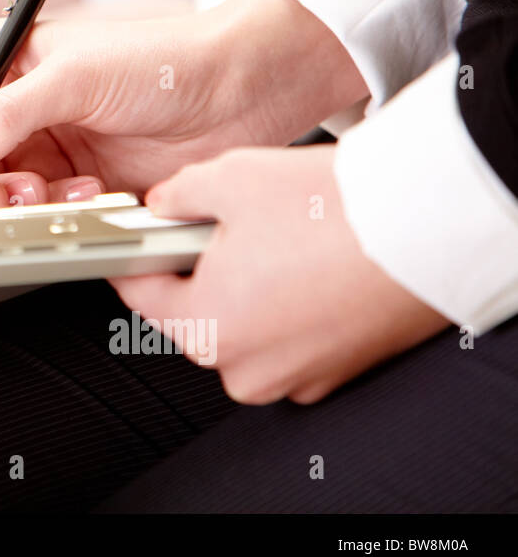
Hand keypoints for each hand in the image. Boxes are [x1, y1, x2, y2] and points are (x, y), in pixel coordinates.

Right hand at [0, 0, 368, 211]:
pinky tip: (88, 194)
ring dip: (8, 203)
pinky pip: (30, 216)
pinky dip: (51, 215)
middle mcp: (4, 103)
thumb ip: (4, 116)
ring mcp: (32, 146)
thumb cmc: (164, 59)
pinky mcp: (63, 186)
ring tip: (49, 194)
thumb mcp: (76, 76)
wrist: (238, 95)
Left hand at [113, 145, 448, 403]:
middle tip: (223, 229)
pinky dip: (288, 309)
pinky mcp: (332, 374)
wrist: (425, 229)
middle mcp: (245, 367)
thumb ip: (176, 196)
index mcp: (207, 326)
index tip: (132, 244)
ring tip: (276, 244)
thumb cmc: (335, 211)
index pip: (141, 296)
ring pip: (242, 329)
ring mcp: (293, 377)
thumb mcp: (230, 179)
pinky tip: (306, 268)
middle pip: (193, 315)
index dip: (133, 259)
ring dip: (246, 291)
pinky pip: (287, 340)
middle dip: (198, 271)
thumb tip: (160, 204)